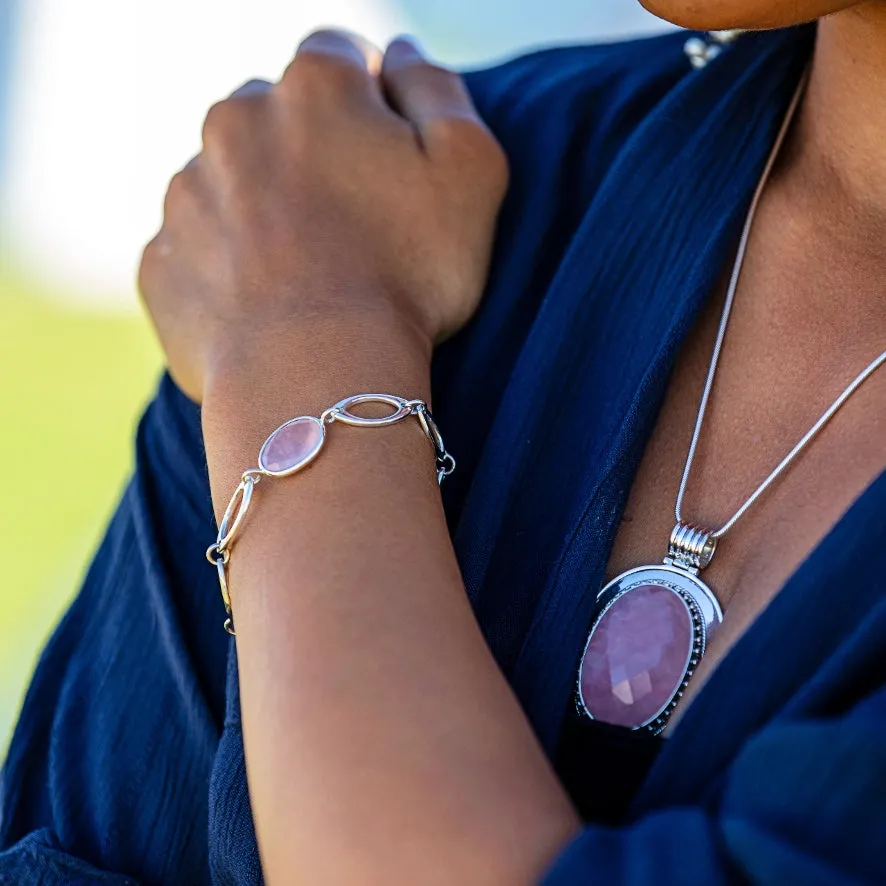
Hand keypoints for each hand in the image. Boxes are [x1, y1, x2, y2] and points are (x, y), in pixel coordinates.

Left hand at [138, 31, 508, 402]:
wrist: (317, 376)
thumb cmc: (407, 277)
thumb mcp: (470, 170)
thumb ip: (439, 91)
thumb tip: (400, 53)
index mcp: (312, 88)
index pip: (339, 56)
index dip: (370, 101)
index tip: (388, 159)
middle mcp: (233, 122)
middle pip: (275, 116)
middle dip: (310, 153)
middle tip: (352, 227)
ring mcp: (186, 194)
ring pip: (229, 182)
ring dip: (262, 209)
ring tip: (308, 275)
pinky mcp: (160, 263)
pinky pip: (197, 249)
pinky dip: (227, 267)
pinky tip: (267, 307)